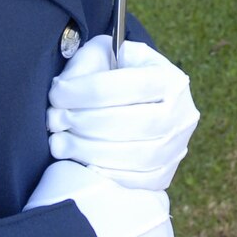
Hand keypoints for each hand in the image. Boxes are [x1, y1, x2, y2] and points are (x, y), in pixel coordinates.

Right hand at [26, 160, 172, 236]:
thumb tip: (83, 173)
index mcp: (156, 211)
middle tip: (83, 233)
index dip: (118, 201)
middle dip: (118, 235)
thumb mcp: (72, 172)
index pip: (145, 200)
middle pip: (141, 236)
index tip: (95, 205)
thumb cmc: (64, 213)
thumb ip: (90, 173)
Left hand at [47, 36, 198, 191]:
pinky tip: (77, 161)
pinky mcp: (164, 175)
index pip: (130, 85)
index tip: (56, 93)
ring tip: (59, 142)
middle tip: (54, 120)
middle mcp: (182, 114)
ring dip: (87, 150)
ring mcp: (176, 148)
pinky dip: (102, 172)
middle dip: (84, 122)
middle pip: (132, 123)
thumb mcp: (102, 55)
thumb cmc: (112, 76)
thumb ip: (86, 64)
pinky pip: (134, 181)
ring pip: (133, 156)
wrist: (134, 103)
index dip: (87, 90)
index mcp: (170, 79)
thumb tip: (67, 89)